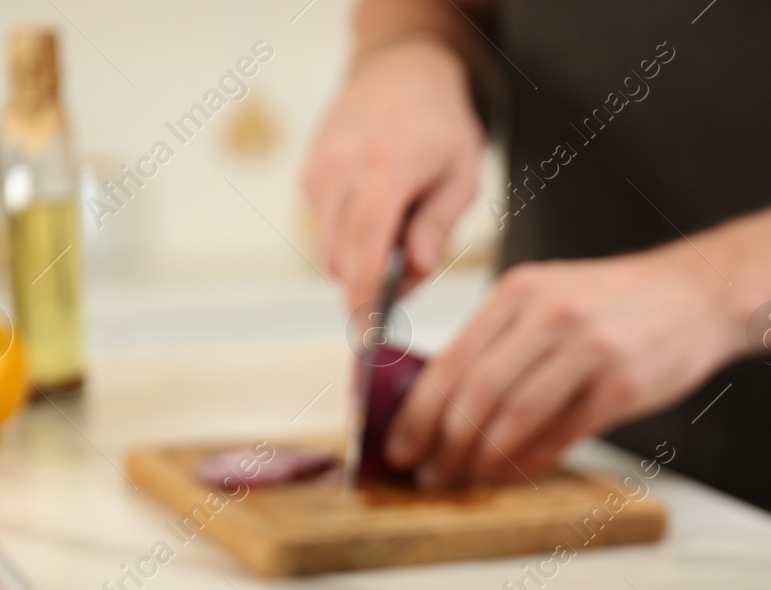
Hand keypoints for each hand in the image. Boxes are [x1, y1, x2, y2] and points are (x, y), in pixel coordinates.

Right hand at [301, 38, 483, 306]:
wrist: (399, 71)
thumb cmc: (440, 127)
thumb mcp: (463, 176)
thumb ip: (438, 227)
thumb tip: (416, 271)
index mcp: (385, 166)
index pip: (366, 249)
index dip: (367, 299)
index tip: (371, 336)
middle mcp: (341, 168)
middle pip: (341, 259)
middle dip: (370, 288)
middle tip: (409, 282)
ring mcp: (318, 171)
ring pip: (328, 250)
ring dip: (360, 264)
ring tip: (399, 238)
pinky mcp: (307, 175)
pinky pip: (323, 230)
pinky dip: (348, 240)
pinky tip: (378, 217)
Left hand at [385, 245, 736, 484]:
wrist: (698, 295)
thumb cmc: (617, 303)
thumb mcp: (551, 295)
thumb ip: (501, 337)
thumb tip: (440, 401)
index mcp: (522, 291)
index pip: (453, 359)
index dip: (418, 412)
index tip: (398, 446)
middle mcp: (552, 315)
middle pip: (477, 392)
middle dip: (442, 443)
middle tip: (425, 473)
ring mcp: (590, 349)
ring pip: (515, 417)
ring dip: (481, 459)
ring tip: (461, 479)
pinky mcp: (622, 385)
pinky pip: (560, 434)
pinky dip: (527, 461)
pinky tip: (508, 474)